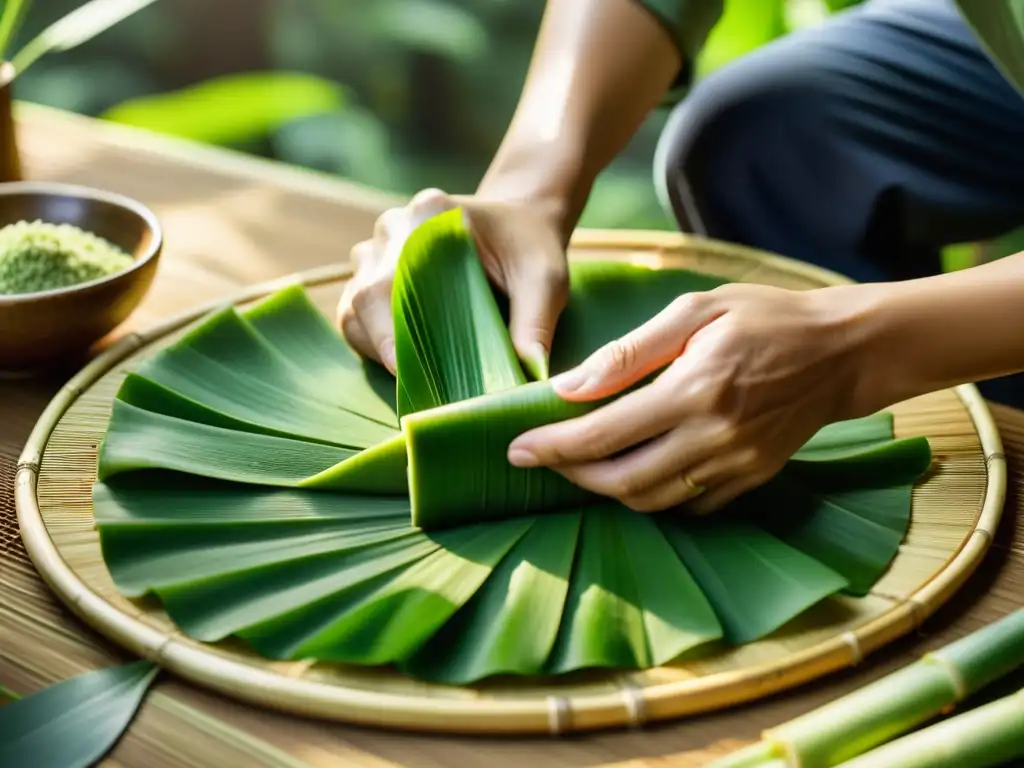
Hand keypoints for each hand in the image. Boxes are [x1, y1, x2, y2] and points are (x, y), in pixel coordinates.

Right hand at [336, 188, 569, 375]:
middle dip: (385, 347)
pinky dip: (372, 344)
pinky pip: (356, 315)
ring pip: (353, 308)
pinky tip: (402, 363)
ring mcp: (377, 249)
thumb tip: (527, 373)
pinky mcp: (372, 274)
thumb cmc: (530, 250)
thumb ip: (534, 323)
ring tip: (410, 377)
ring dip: (376, 348)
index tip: (404, 369)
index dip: (392, 330)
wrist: (518, 225)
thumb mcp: (544, 280)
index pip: (395, 277)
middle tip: (414, 386)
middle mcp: (394, 228)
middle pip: (365, 296)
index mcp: (430, 216)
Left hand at [506, 282, 874, 514]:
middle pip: (623, 481)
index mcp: (695, 389)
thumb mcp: (696, 310)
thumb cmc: (765, 317)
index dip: (554, 446)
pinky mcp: (752, 478)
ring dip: (606, 489)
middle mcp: (715, 437)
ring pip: (653, 500)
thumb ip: (630, 352)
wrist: (842, 351)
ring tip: (579, 464)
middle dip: (572, 476)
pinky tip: (633, 471)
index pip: (606, 433)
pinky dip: (651, 496)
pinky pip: (688, 506)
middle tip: (542, 458)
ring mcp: (737, 465)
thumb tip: (570, 386)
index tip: (517, 449)